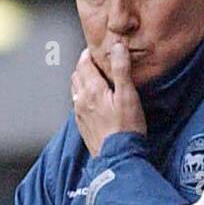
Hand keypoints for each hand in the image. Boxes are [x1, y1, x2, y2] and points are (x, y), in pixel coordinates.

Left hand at [71, 42, 145, 156]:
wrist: (118, 158)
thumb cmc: (126, 128)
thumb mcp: (128, 95)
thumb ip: (121, 69)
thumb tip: (117, 46)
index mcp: (92, 89)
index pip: (84, 63)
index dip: (89, 53)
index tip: (96, 49)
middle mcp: (81, 99)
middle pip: (77, 74)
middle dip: (84, 65)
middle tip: (95, 61)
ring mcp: (79, 114)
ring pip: (75, 89)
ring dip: (81, 80)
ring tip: (92, 77)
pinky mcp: (82, 126)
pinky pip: (77, 104)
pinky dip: (81, 95)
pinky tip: (90, 100)